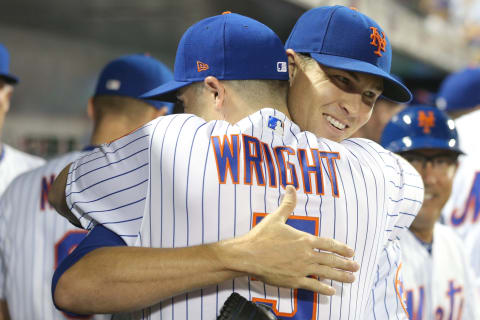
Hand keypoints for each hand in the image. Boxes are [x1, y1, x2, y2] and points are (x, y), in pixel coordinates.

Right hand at [217, 185, 358, 295]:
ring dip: (340, 276)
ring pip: (326, 273)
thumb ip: (287, 204)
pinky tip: (332, 291)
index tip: (351, 251)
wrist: (248, 255)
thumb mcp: (276, 217)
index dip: (341, 248)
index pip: (328, 244)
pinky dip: (324, 289)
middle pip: (331, 260)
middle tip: (356, 266)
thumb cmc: (261, 236)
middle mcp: (306, 255)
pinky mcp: (293, 281)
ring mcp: (301, 269)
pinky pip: (313, 286)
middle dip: (345, 263)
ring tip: (351, 278)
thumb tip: (290, 188)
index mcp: (304, 240)